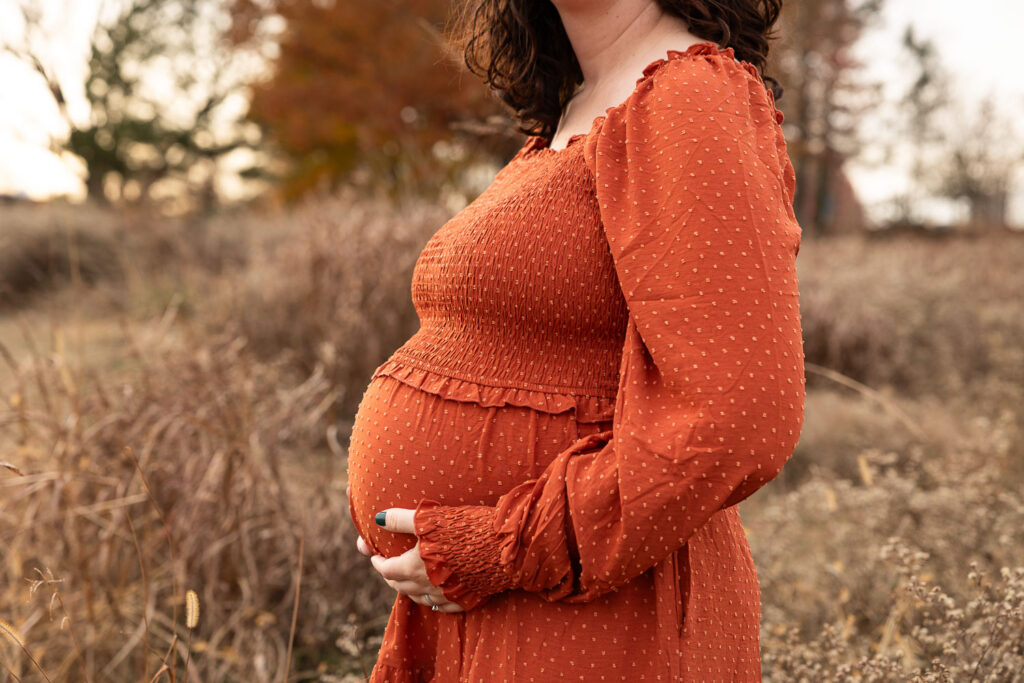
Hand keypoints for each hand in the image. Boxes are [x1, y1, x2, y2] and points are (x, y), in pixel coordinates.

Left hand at [347, 486, 464, 612]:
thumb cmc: (465, 529)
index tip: (374, 555)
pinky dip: (433, 599)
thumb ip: (401, 520)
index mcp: (414, 568)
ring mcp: (448, 596)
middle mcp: (428, 587)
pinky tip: (434, 593)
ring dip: (409, 589)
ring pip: (419, 598)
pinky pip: (443, 606)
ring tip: (407, 579)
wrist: (503, 547)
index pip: (387, 570)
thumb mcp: (429, 518)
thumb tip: (378, 518)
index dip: (377, 562)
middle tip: (388, 565)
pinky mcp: (467, 599)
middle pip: (400, 586)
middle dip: (390, 576)